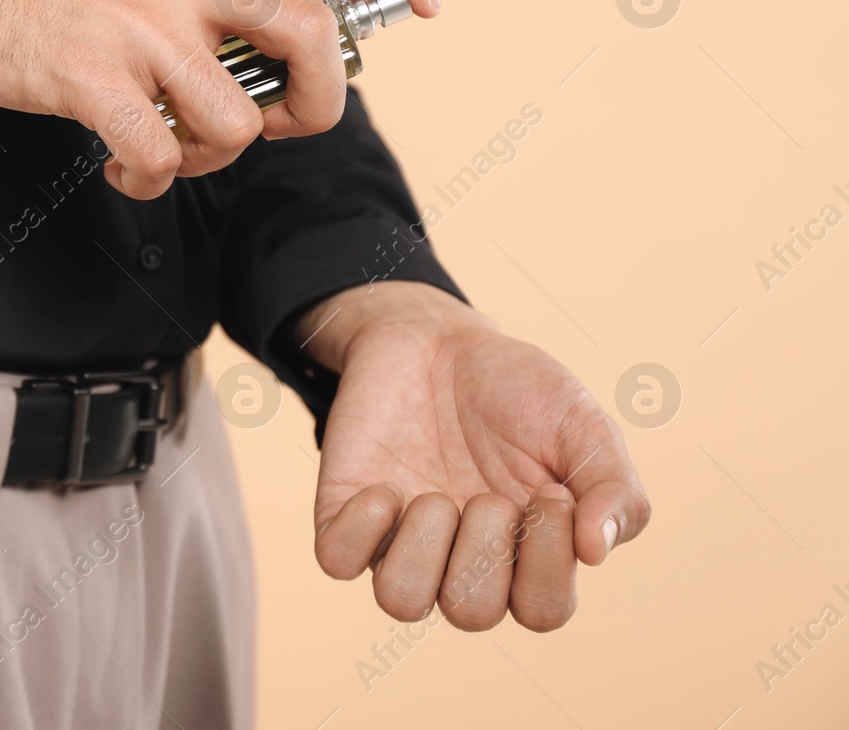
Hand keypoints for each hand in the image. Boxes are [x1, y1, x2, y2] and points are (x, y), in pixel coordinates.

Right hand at [0, 0, 441, 199]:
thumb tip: (255, 67)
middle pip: (310, 39)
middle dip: (315, 104)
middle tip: (277, 123)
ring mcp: (142, 29)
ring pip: (237, 125)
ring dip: (209, 161)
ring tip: (166, 150)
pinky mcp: (96, 78)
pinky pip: (162, 159)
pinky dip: (146, 181)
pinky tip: (121, 168)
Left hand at [296, 281, 649, 631]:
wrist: (435, 338)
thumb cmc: (517, 390)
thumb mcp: (583, 424)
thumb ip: (614, 487)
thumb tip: (598, 550)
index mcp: (527, 555)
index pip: (542, 612)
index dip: (548, 563)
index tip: (549, 492)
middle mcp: (462, 561)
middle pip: (471, 613)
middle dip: (486, 546)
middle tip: (489, 491)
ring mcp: (400, 539)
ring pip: (400, 601)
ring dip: (424, 545)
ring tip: (436, 495)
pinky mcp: (346, 512)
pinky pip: (337, 560)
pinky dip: (362, 526)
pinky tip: (387, 486)